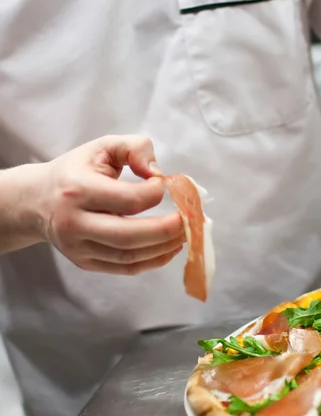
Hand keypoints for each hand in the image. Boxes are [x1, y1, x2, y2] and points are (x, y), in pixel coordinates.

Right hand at [34, 135, 184, 274]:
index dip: (154, 193)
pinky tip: (171, 248)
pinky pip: (126, 268)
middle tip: (189, 219)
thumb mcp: (102, 147)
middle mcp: (74, 223)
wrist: (37, 201)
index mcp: (76, 190)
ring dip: (165, 247)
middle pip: (128, 236)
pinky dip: (154, 261)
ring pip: (129, 257)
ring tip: (185, 233)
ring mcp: (78, 248)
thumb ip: (134, 148)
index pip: (127, 199)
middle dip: (166, 229)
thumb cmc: (76, 171)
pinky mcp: (85, 263)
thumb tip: (157, 172)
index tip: (164, 185)